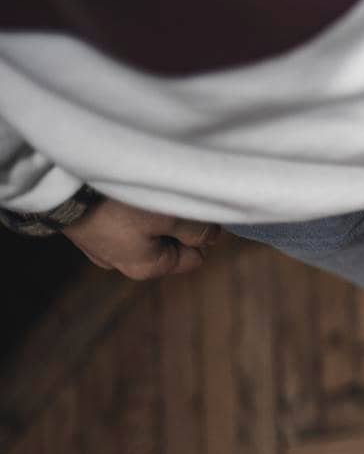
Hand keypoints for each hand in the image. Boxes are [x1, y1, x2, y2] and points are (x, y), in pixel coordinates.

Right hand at [63, 198, 219, 280]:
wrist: (61, 185)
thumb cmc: (123, 204)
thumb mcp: (174, 216)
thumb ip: (198, 231)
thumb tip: (212, 238)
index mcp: (145, 268)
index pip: (193, 259)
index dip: (204, 235)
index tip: (199, 210)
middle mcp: (120, 263)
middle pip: (168, 244)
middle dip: (176, 222)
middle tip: (172, 196)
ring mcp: (98, 245)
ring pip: (143, 230)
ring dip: (152, 211)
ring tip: (148, 189)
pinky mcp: (84, 224)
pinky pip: (119, 218)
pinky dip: (128, 205)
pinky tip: (126, 188)